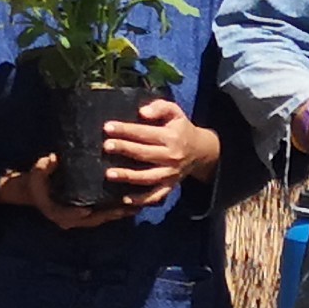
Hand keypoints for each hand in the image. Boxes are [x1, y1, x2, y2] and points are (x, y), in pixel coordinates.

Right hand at [0, 155, 131, 230]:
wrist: (35, 191)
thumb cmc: (37, 181)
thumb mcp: (38, 171)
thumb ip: (45, 166)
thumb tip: (54, 158)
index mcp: (56, 212)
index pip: (70, 215)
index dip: (79, 213)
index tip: (89, 210)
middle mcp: (70, 220)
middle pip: (93, 219)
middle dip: (110, 214)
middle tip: (127, 206)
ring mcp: (79, 220)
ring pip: (102, 219)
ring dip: (119, 214)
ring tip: (138, 206)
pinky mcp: (87, 216)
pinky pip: (105, 215)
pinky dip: (118, 211)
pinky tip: (134, 204)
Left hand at [102, 97, 219, 210]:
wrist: (201, 151)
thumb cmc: (181, 129)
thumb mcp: (176, 113)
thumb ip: (160, 107)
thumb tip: (142, 112)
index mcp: (171, 137)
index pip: (145, 133)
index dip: (126, 130)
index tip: (108, 127)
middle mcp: (171, 157)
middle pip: (144, 154)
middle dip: (124, 149)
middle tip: (106, 146)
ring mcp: (170, 174)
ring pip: (148, 177)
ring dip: (128, 176)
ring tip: (109, 174)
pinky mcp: (170, 186)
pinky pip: (156, 196)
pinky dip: (141, 200)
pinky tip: (125, 199)